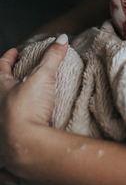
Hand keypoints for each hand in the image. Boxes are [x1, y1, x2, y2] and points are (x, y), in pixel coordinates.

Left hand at [0, 37, 68, 173]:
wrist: (25, 145)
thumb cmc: (26, 109)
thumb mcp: (42, 77)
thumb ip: (51, 56)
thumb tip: (61, 39)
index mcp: (0, 88)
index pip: (0, 67)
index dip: (8, 58)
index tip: (14, 52)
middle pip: (0, 87)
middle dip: (9, 79)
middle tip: (19, 72)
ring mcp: (0, 123)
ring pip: (2, 107)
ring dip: (11, 100)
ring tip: (25, 96)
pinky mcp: (6, 140)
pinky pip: (7, 128)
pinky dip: (13, 123)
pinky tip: (24, 123)